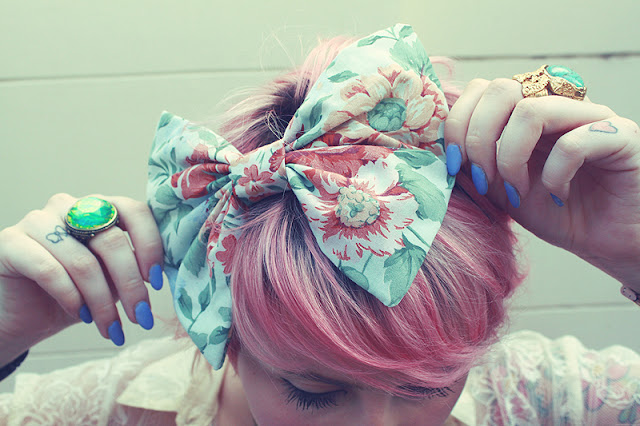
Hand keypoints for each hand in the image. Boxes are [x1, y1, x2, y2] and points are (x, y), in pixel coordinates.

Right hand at [0, 194, 163, 364]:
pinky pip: (49, 270)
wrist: (24, 314)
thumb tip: (161, 275)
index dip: (150, 246)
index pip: (135, 212)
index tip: (156, 282)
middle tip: (140, 317)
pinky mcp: (11, 242)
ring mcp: (38, 220)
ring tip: (110, 327)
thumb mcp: (112, 279)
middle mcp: (70, 206)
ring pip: (83, 262)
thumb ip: (134, 268)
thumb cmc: (76, 292)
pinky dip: (71, 298)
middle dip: (130, 286)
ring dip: (102, 302)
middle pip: (112, 241)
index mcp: (99, 207)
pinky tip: (80, 315)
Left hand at [444, 78, 639, 288]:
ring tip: (516, 190)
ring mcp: (590, 115)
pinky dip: (554, 173)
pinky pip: (575, 141)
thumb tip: (441, 150)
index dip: (458, 126)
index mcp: (525, 112)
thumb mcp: (503, 190)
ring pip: (531, 111)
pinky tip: (557, 194)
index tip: (455, 167)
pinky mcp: (621, 136)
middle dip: (479, 141)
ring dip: (509, 158)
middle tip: (485, 182)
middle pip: (501, 89)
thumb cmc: (557, 212)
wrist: (609, 239)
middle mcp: (557, 105)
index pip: (481, 89)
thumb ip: (475, 165)